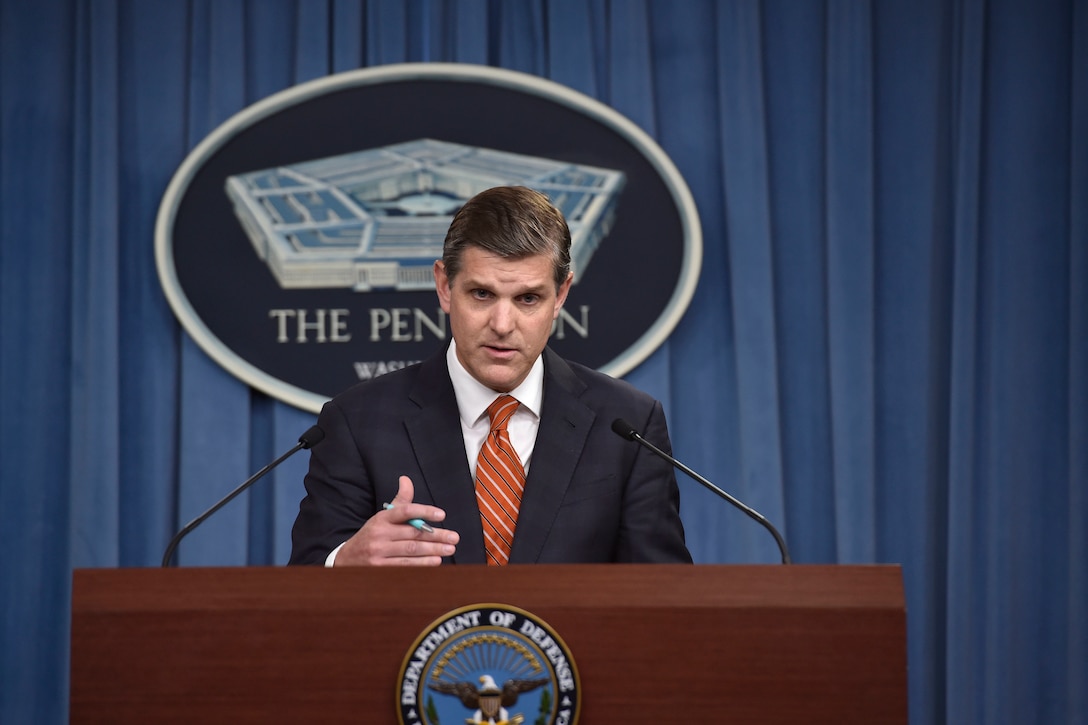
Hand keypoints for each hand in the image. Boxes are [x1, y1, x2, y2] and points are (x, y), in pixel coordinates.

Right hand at [333, 476, 458, 565]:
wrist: (347, 560)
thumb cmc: (371, 536)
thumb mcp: (382, 517)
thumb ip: (400, 502)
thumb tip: (406, 479)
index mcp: (382, 518)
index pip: (405, 511)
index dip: (424, 511)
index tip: (442, 515)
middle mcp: (379, 534)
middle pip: (413, 534)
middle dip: (436, 535)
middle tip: (454, 537)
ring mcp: (379, 552)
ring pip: (411, 550)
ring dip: (433, 550)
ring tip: (448, 549)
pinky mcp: (380, 568)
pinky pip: (405, 565)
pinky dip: (422, 564)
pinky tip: (435, 561)